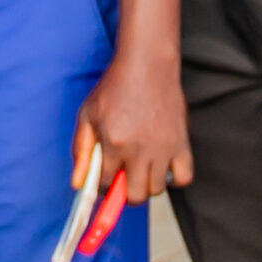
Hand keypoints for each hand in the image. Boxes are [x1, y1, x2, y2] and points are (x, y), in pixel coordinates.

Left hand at [72, 50, 191, 202]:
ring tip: (141, 168)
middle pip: (134, 196)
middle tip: (123, 178)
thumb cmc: (115, 88)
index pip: (106, 185)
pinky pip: (184, 177)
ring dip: (147, 185)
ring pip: (156, 190)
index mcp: (114, 142)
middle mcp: (139, 149)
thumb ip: (81, 150)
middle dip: (124, 193)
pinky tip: (163, 166)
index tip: (104, 180)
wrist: (147, 65)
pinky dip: (174, 178)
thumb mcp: (87, 114)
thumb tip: (77, 184)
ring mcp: (163, 148)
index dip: (102, 185)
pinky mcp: (182, 143)